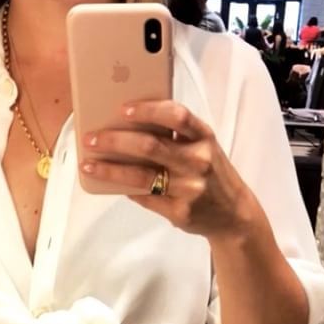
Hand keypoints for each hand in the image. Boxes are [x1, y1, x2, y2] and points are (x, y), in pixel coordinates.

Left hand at [80, 100, 255, 240]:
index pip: (177, 116)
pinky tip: (109, 183)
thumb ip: (176, 136)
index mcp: (204, 137)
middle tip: (91, 138)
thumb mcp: (203, 148)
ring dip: (110, 169)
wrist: (234, 214)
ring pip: (142, 176)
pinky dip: (125, 189)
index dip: (148, 110)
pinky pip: (145, 198)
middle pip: (150, 146)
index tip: (122, 108)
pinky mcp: (181, 212)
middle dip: (115, 140)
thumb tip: (128, 126)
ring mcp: (190, 189)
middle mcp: (199, 161)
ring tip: (89, 164)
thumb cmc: (211, 173)